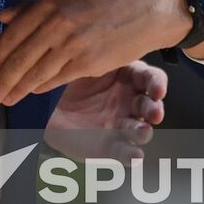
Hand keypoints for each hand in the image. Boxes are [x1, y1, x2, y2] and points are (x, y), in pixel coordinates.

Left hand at [0, 0, 187, 106]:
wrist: (153, 3)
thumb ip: (35, 2)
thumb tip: (3, 17)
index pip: (15, 31)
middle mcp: (59, 20)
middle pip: (21, 56)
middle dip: (2, 79)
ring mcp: (75, 42)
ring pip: (37, 71)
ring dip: (17, 89)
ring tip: (4, 99)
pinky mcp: (91, 61)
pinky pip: (59, 78)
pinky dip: (42, 87)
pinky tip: (32, 92)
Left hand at [44, 62, 166, 161]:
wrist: (45, 103)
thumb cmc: (67, 77)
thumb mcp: (79, 62)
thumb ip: (93, 58)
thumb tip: (98, 46)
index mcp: (127, 76)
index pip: (150, 78)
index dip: (157, 84)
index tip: (157, 90)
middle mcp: (129, 102)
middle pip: (150, 105)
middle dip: (154, 109)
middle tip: (154, 113)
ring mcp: (120, 125)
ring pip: (140, 129)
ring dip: (144, 131)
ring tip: (142, 131)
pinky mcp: (109, 146)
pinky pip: (124, 152)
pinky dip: (131, 156)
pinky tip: (135, 156)